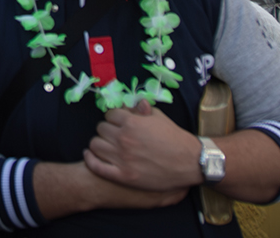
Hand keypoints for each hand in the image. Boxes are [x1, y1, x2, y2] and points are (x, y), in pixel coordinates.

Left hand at [84, 102, 201, 192]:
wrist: (189, 163)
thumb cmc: (175, 138)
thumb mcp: (159, 118)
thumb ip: (142, 110)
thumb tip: (133, 103)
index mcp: (131, 123)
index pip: (110, 114)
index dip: (114, 117)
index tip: (118, 122)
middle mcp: (124, 139)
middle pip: (101, 128)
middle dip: (107, 129)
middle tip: (114, 134)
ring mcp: (122, 159)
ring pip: (95, 145)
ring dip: (99, 143)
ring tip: (105, 145)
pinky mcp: (123, 176)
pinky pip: (96, 166)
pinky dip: (90, 159)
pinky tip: (90, 155)